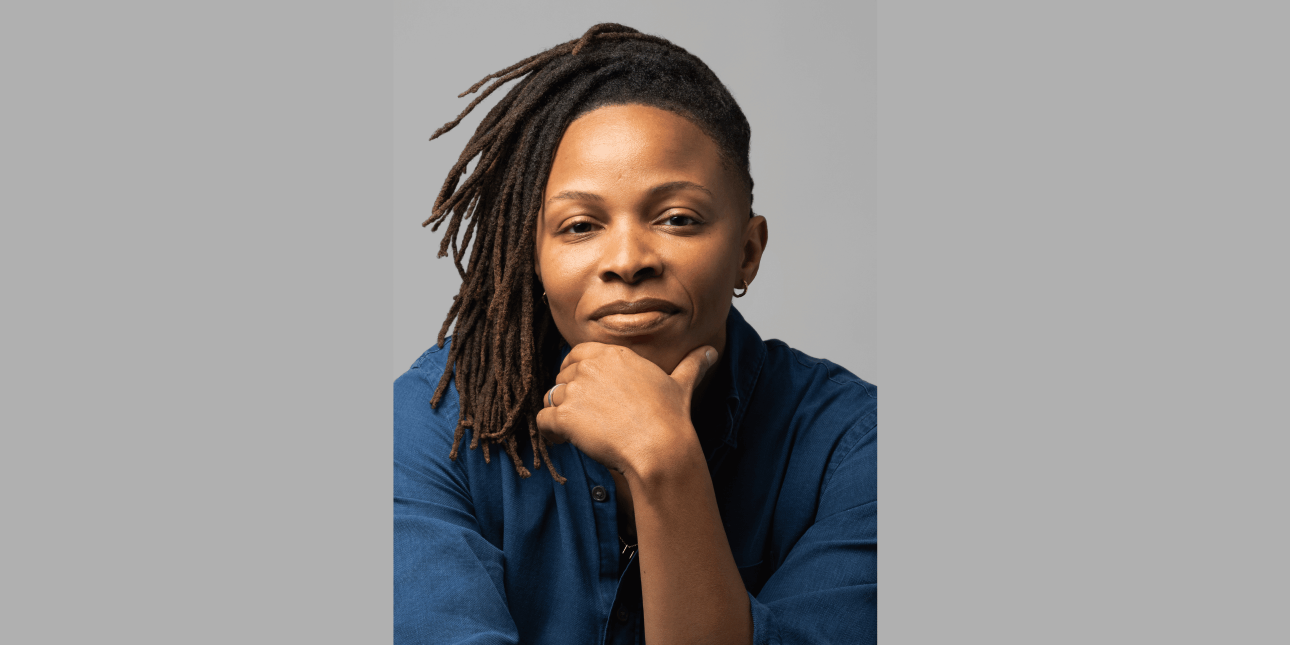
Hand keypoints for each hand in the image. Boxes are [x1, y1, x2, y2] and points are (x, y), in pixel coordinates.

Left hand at [536, 342, 716, 476]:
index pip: (577, 355)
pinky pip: (542, 421)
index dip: (578, 373)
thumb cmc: (671, 418)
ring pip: (551, 398)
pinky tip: (562, 441)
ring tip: (575, 432)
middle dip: (569, 396)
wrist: (660, 448)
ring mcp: (576, 390)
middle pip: (562, 377)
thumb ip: (692, 365)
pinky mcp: (564, 416)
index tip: (588, 392)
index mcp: (614, 354)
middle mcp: (591, 367)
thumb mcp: (681, 384)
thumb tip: (711, 351)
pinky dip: (548, 433)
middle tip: (586, 417)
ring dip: (559, 414)